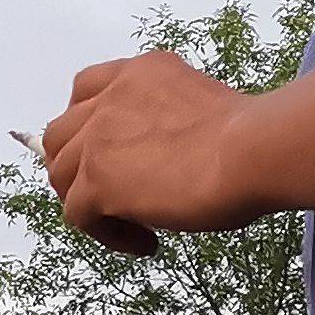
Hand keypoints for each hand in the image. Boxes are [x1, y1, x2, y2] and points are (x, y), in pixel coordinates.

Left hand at [41, 52, 259, 253]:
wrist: (254, 150)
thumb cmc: (252, 138)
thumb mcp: (198, 107)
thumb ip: (165, 121)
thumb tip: (161, 158)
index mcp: (139, 73)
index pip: (86, 89)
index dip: (87, 126)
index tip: (105, 152)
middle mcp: (111, 96)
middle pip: (60, 134)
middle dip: (77, 167)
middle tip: (109, 196)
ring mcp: (98, 137)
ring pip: (61, 176)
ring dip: (89, 204)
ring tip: (132, 226)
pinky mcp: (97, 180)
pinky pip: (77, 215)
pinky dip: (107, 235)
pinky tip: (147, 242)